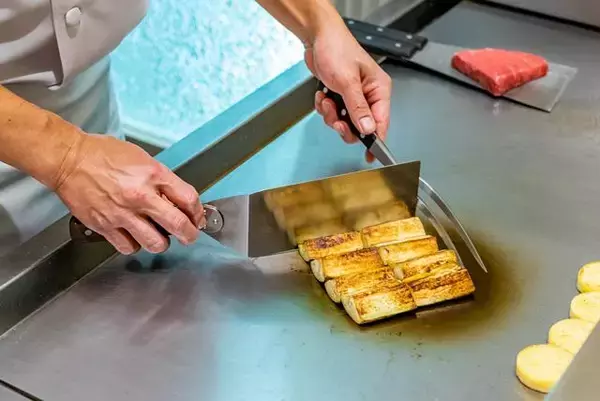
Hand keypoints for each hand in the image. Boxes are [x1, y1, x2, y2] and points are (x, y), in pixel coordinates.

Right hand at [54, 134, 205, 254]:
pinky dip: (134, 245)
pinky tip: (133, 235)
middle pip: (178, 225)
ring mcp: (122, 213)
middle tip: (189, 236)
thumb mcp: (142, 158)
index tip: (197, 217)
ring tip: (157, 235)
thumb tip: (179, 200)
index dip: (198, 212)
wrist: (69, 160)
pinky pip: (129, 247)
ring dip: (161, 242)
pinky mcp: (105, 226)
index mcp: (153, 175)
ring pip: (155, 243)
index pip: (189, 199)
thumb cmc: (103, 155)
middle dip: (189, 235)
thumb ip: (162, 180)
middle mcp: (140, 196)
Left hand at [305, 19, 391, 162]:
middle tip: (335, 118)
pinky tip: (322, 95)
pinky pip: (332, 113)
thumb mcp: (347, 82)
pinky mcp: (339, 96)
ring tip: (326, 100)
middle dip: (344, 125)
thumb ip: (358, 108)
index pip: (382, 122)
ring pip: (344, 121)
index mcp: (379, 90)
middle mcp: (368, 95)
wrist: (317, 37)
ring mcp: (353, 96)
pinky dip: (324, 107)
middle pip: (360, 127)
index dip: (376, 141)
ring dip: (331, 115)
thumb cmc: (336, 50)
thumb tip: (368, 130)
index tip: (371, 157)